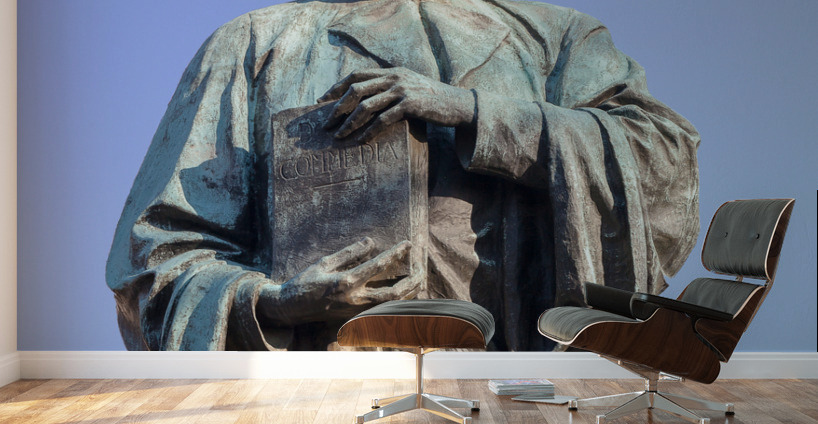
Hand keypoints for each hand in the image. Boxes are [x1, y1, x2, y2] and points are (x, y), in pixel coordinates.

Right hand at [257, 238, 420, 324]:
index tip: (407, 244)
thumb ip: (349, 252)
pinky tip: (406, 294)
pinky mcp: (356, 318)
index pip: (377, 266)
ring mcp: (356, 311)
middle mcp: (354, 299)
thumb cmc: (306, 281)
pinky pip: (383, 311)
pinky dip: (397, 303)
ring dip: (408, 294)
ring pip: (390, 306)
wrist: (292, 308)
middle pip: (392, 294)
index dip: (395, 253)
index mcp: (345, 282)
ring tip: (420, 280)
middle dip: (411, 281)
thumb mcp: (325, 262)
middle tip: (422, 268)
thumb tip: (371, 242)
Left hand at [318, 67, 475, 141]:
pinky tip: (362, 141)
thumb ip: (390, 88)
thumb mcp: (409, 86)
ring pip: (366, 105)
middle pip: (355, 89)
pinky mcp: (411, 105)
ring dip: (349, 123)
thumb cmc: (432, 100)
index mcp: (391, 71)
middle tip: (326, 124)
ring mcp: (402, 90)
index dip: (336, 88)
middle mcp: (394, 77)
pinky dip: (369, 131)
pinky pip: (383, 119)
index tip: (321, 102)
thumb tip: (364, 103)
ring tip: (339, 136)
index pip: (356, 75)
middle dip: (337, 108)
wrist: (458, 104)